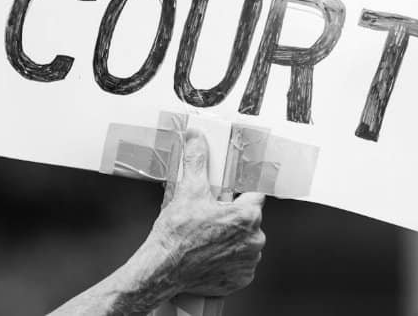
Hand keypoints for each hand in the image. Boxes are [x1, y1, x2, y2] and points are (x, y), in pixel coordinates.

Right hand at [146, 129, 265, 296]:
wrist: (162, 269)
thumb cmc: (176, 234)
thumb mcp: (187, 190)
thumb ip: (197, 160)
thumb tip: (196, 138)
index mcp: (247, 215)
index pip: (255, 195)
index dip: (240, 193)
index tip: (230, 194)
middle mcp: (254, 240)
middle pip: (249, 219)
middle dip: (232, 216)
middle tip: (209, 216)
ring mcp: (249, 262)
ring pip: (246, 241)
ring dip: (232, 238)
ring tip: (207, 237)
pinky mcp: (241, 279)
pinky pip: (240, 264)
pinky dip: (228, 259)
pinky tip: (210, 255)